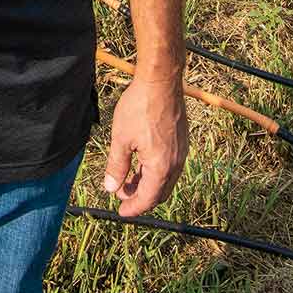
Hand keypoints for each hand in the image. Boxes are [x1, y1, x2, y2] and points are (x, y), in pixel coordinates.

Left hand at [103, 75, 187, 216]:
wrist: (161, 81)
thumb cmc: (140, 107)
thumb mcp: (121, 138)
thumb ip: (117, 166)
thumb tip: (111, 188)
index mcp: (160, 167)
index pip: (147, 199)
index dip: (133, 208)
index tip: (120, 211)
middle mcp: (175, 164)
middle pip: (159, 193)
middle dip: (140, 197)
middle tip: (122, 195)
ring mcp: (181, 152)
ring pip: (165, 179)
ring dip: (148, 183)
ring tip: (128, 178)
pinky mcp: (182, 141)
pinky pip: (170, 166)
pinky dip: (156, 171)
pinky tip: (141, 161)